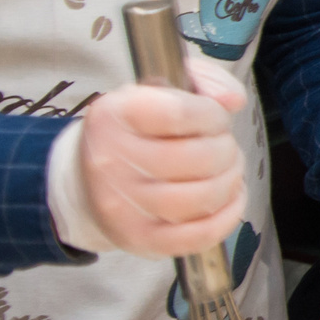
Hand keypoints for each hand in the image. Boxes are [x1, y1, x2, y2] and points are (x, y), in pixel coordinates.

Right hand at [77, 57, 246, 257]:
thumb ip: (203, 80)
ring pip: (203, 197)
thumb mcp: (160, 88)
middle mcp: (112, 162)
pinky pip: (200, 235)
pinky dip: (228, 215)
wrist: (86, 181)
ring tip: (226, 170)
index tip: (215, 117)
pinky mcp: (140, 240)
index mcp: (114, 115)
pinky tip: (230, 198)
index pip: (180, 113)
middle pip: (198, 158)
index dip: (213, 115)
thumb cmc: (135, 130)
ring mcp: (124, 207)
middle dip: (226, 149)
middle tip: (223, 146)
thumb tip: (232, 100)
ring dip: (230, 180)